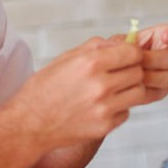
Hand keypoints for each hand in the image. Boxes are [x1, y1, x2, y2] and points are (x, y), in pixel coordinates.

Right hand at [1, 37, 145, 150]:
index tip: (127, 56)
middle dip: (132, 70)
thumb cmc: (44, 89)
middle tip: (120, 73)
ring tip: (114, 89)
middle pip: (139, 72)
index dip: (133, 53)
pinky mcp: (105, 126)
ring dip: (130, 89)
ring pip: (139, 93)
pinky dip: (119, 108)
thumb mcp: (66, 58)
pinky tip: (102, 106)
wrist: (28, 124)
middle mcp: (100, 85)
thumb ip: (97, 47)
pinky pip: (126, 112)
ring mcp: (104, 108)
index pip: (133, 53)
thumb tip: (122, 41)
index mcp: (90, 63)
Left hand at [110, 23, 167, 103]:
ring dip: (149, 75)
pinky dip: (145, 89)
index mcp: (163, 38)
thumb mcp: (114, 44)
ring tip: (132, 74)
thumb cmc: (112, 55)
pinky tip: (133, 85)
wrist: (106, 76)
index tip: (165, 36)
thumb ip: (123, 42)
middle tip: (138, 60)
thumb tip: (128, 43)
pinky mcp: (161, 91)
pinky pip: (159, 92)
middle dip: (154, 58)